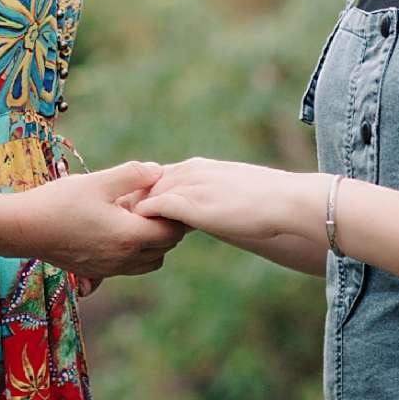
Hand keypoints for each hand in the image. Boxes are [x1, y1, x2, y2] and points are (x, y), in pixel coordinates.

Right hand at [26, 163, 186, 282]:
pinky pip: (127, 267)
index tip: (164, 195)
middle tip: (151, 204)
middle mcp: (123, 259)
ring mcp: (108, 270)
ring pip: (147, 262)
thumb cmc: (59, 202)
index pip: (172, 232)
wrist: (22, 229)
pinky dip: (132, 252)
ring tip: (134, 218)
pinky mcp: (94, 273)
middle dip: (164, 227)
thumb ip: (132, 174)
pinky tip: (114, 231)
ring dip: (150, 243)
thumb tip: (158, 171)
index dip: (174, 213)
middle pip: (164, 249)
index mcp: (129, 236)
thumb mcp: (98, 181)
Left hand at [135, 159, 306, 252]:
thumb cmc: (267, 201)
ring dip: (132, 210)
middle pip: (146, 182)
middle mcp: (190, 171)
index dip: (146, 191)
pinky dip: (142, 219)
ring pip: (146, 194)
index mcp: (200, 166)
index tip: (134, 206)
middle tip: (116, 218)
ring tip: (118, 228)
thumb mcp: (233, 192)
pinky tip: (135, 233)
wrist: (283, 201)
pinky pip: (153, 208)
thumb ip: (214, 197)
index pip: (160, 174)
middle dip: (131, 199)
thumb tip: (210, 212)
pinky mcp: (188, 204)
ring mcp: (188, 186)